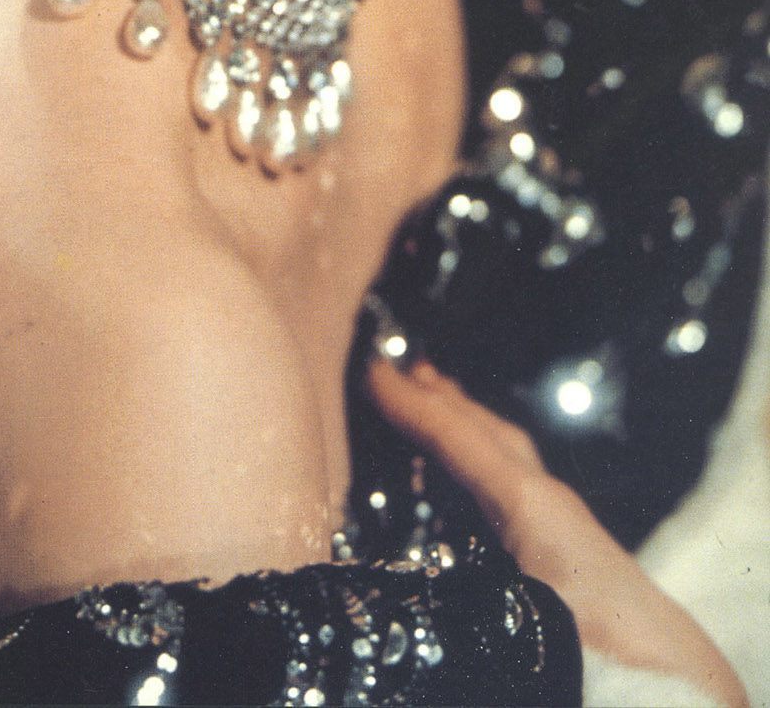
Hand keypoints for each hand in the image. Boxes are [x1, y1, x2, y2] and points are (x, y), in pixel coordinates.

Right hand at [368, 356, 747, 707]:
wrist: (674, 685)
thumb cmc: (599, 653)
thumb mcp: (517, 622)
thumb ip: (453, 602)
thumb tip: (391, 597)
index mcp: (529, 506)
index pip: (457, 438)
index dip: (409, 405)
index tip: (369, 371)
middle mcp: (547, 503)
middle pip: (487, 433)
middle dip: (443, 399)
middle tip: (401, 368)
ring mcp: (565, 525)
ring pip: (506, 457)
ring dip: (469, 428)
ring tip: (439, 408)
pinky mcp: (573, 555)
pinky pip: (518, 488)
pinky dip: (489, 467)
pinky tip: (479, 489)